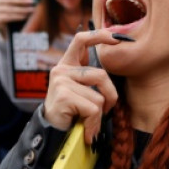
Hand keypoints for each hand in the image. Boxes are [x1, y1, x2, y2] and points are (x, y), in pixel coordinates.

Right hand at [0, 0, 35, 25]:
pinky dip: (18, 16)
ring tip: (31, 9)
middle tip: (31, 1)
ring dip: (22, 9)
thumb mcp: (9, 1)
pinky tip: (25, 16)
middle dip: (22, 0)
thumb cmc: (7, 9)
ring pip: (11, 9)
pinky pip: (9, 17)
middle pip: (10, 0)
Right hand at [43, 28, 120, 142]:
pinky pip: (93, 108)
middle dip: (110, 96)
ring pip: (99, 96)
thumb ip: (91, 76)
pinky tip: (85, 130)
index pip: (81, 40)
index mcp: (67, 64)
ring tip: (89, 122)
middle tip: (105, 111)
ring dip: (99, 114)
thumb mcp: (81, 89)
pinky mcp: (63, 96)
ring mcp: (61, 82)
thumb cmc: (71, 111)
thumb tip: (112, 58)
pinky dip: (93, 123)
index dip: (99, 35)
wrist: (52, 133)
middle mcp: (62, 70)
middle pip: (102, 75)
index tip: (116, 38)